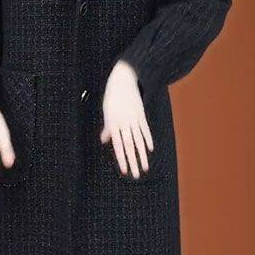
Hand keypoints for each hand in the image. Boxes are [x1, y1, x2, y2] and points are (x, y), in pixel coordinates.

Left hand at [100, 60, 153, 178]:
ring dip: (142, 155)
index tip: (124, 171)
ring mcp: (134, 118)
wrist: (124, 79)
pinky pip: (145, 129)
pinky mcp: (141, 114)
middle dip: (133, 162)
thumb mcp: (107, 111)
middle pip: (129, 146)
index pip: (118, 145)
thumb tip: (104, 141)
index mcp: (114, 123)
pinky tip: (150, 150)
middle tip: (136, 175)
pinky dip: (148, 139)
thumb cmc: (112, 97)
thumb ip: (108, 128)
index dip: (121, 159)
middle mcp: (124, 122)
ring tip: (145, 167)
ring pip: (139, 140)